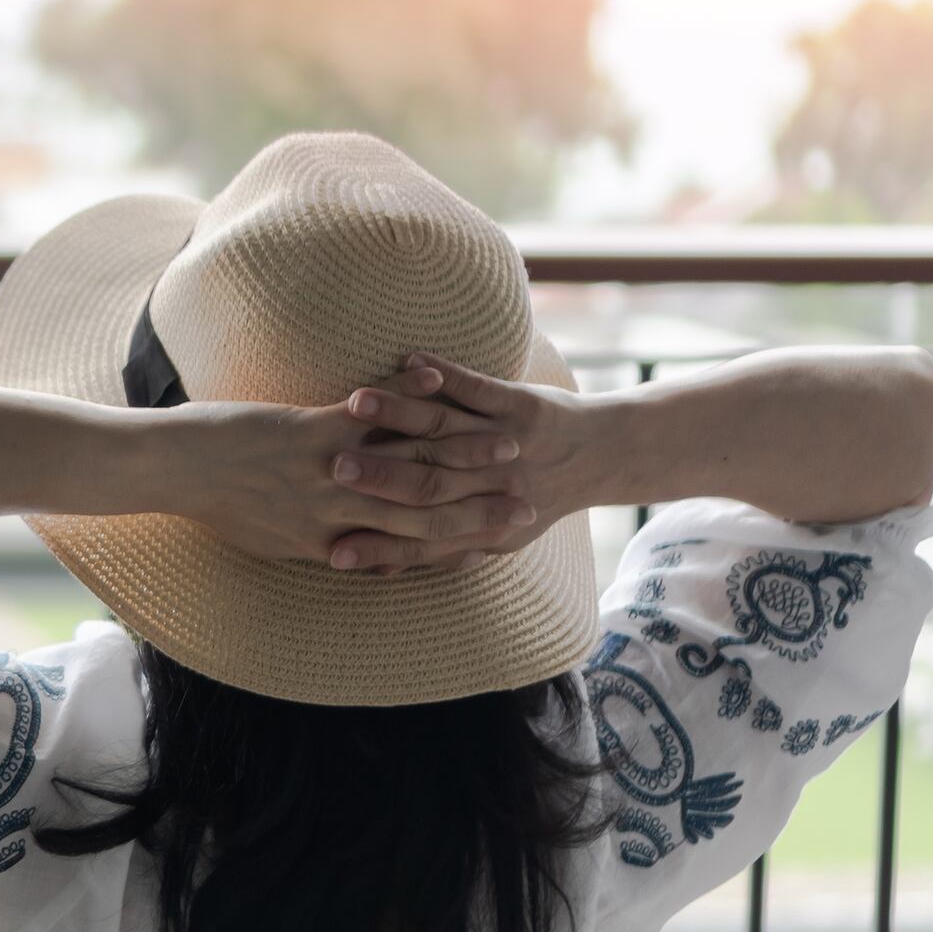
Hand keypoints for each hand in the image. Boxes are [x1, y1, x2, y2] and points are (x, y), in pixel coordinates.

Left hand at [177, 365, 535, 567]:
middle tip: (531, 503)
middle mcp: (332, 517)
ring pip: (410, 471)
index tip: (495, 544)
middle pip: (424, 517)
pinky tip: (441, 386)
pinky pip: (373, 421)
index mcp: (324, 545)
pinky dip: (409, 404)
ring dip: (464, 456)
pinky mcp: (310, 433)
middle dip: (481, 511)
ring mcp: (324, 476)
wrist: (168, 472)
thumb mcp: (265, 538)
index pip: (405, 550)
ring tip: (509, 445)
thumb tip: (338, 545)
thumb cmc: (209, 502)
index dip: (455, 547)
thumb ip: (310, 540)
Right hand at [321, 353, 598, 571]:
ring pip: (446, 430)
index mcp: (484, 527)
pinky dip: (446, 374)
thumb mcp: (493, 538)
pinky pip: (478, 387)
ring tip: (357, 403)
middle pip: (427, 484)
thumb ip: (437, 551)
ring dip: (401, 413)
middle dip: (378, 475)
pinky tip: (412, 360)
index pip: (420, 539)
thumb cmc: (532, 499)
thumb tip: (380, 571)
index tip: (330, 547)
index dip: (375, 545)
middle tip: (330, 469)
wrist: (603, 457)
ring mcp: (508, 443)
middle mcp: (495, 488)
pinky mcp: (521, 406)